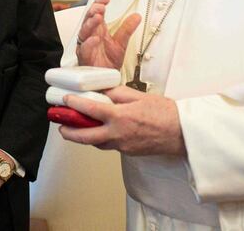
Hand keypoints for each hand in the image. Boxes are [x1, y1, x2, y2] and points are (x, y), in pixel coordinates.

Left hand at [59, 86, 185, 155]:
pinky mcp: (128, 152)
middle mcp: (118, 134)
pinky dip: (100, 139)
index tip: (66, 100)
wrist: (182, 134)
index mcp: (120, 117)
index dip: (74, 104)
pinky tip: (99, 132)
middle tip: (61, 125)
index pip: (90, 110)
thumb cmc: (165, 114)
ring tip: (76, 128)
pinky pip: (109, 146)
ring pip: (96, 143)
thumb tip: (102, 91)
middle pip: (85, 137)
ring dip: (84, 137)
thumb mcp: (139, 96)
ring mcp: (122, 145)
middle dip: (69, 132)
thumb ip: (118, 94)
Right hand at [76, 0, 140, 68]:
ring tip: (98, 17)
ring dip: (90, 24)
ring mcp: (85, 46)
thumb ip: (127, 29)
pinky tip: (95, 38)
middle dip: (93, 11)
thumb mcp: (121, 43)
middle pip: (88, 19)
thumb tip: (137, 16)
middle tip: (101, 7)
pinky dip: (89, 43)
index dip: (99, 3)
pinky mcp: (84, 57)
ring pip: (84, 32)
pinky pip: (84, 49)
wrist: (106, 79)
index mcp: (97, 30)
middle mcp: (90, 36)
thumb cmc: (108, 61)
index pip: (96, 13)